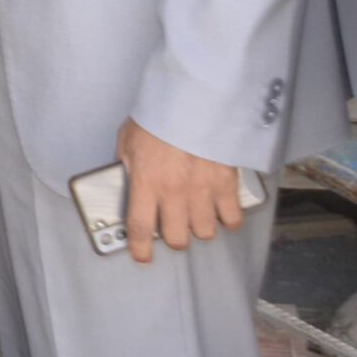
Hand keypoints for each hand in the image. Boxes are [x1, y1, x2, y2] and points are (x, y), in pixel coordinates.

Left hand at [118, 117, 244, 264]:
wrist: (194, 100)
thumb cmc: (159, 117)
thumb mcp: (128, 139)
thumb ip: (127, 164)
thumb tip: (125, 180)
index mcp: (145, 182)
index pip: (140, 227)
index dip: (140, 248)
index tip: (142, 256)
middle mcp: (174, 192)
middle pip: (177, 238)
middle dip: (174, 238)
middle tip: (173, 228)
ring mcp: (202, 191)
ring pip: (204, 232)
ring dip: (199, 228)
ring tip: (196, 216)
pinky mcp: (227, 184)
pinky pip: (231, 218)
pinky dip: (227, 220)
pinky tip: (221, 211)